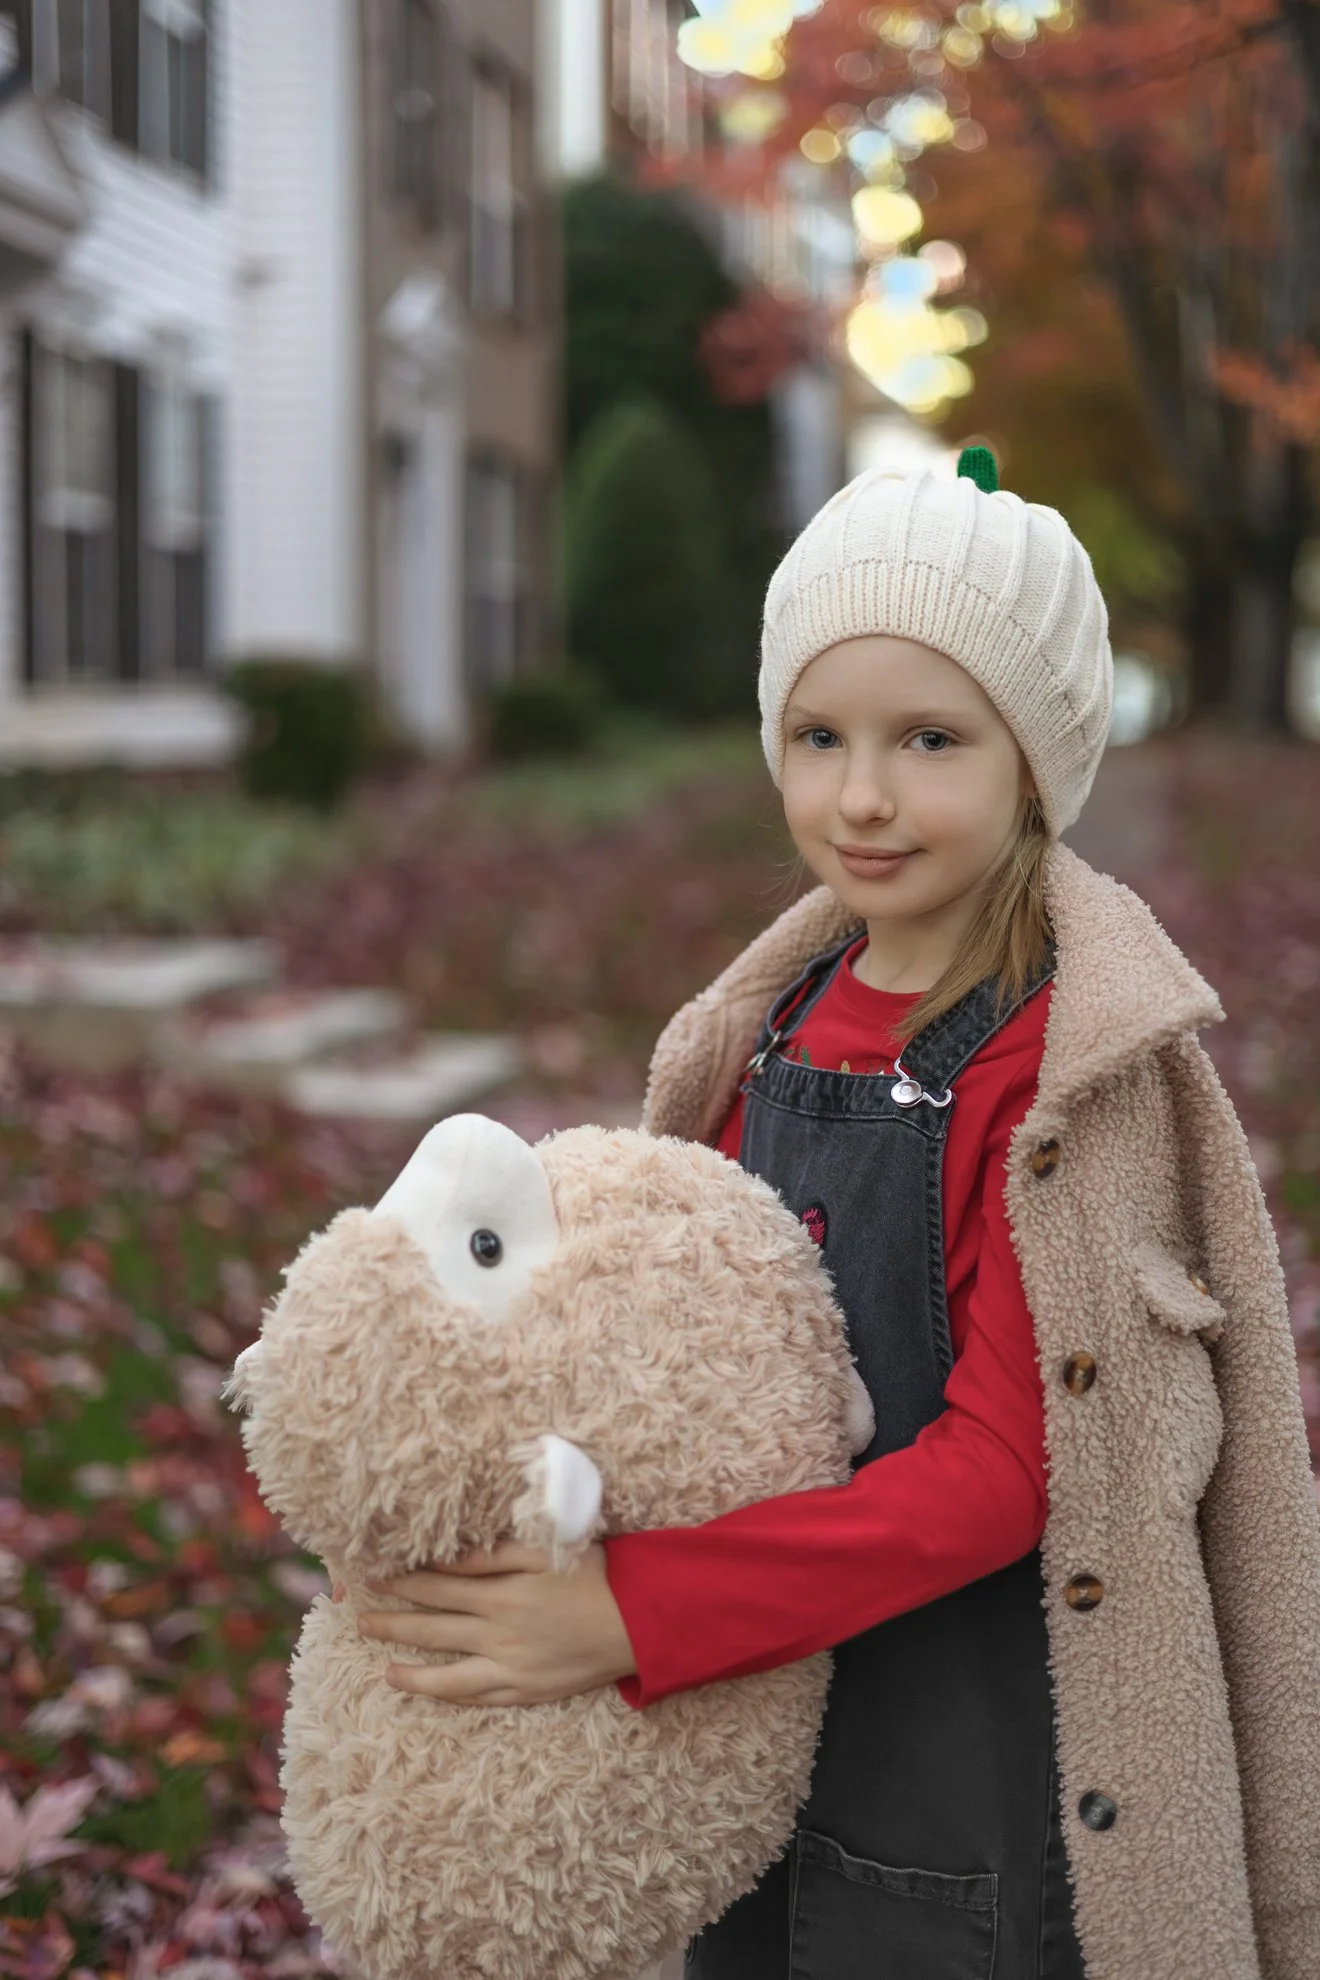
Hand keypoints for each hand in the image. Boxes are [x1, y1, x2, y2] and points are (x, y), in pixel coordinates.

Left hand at [335, 1540, 637, 1705]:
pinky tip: (425, 1689)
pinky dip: (444, 1694)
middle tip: (359, 1616)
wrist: (636, 1624)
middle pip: (432, 1625)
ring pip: (445, 1670)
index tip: (374, 1574)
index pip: (437, 1583)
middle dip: (391, 1619)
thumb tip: (449, 1553)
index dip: (402, 1578)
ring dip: (408, 1664)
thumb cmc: (595, 1576)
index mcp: (500, 1591)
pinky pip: (475, 1696)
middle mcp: (496, 1631)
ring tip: (380, 1662)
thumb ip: (495, 1551)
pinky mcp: (525, 1690)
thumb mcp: (546, 1549)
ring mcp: (509, 1667)